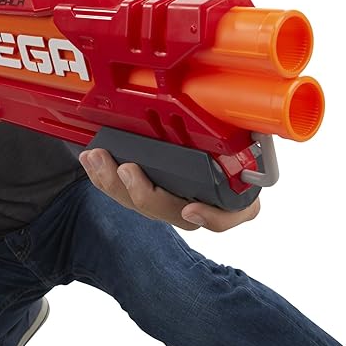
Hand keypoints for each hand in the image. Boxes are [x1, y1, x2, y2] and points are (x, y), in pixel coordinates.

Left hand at [79, 148, 259, 231]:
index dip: (209, 217)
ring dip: (112, 182)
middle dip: (141, 193)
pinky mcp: (144, 194)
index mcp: (229, 201)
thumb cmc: (229, 152)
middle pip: (167, 212)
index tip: (191, 208)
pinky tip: (92, 161)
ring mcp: (169, 204)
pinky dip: (104, 177)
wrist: (209, 151)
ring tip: (96, 159)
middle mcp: (197, 209)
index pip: (223, 218)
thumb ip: (247, 144)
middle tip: (126, 169)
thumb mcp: (246, 149)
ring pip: (137, 204)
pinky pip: (121, 193)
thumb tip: (252, 126)